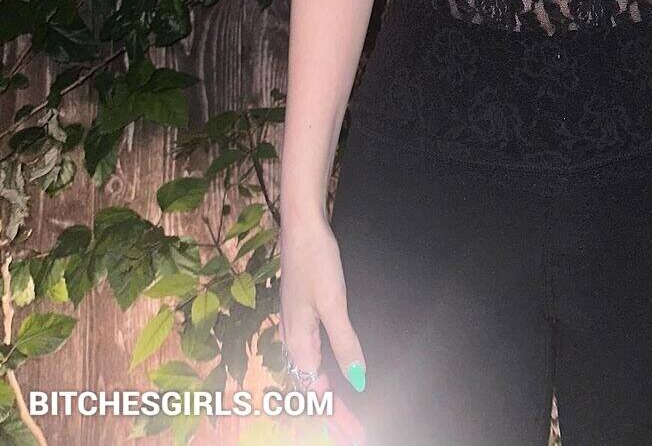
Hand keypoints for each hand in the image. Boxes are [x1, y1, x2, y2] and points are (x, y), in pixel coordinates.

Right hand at [279, 211, 367, 444]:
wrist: (301, 226)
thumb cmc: (316, 261)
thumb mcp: (334, 305)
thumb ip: (346, 344)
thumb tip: (357, 380)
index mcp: (298, 343)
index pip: (314, 392)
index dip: (334, 415)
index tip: (353, 432)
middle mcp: (293, 340)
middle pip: (310, 387)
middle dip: (330, 411)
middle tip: (353, 429)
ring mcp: (296, 327)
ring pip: (310, 372)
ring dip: (326, 394)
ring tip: (343, 412)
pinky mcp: (302, 314)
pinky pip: (311, 355)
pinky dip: (323, 371)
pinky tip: (332, 371)